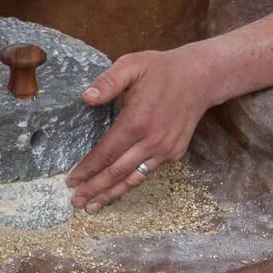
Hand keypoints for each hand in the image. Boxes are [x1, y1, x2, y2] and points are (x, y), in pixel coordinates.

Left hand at [65, 44, 221, 212]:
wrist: (200, 78)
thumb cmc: (162, 70)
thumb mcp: (132, 65)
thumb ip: (108, 81)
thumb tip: (86, 97)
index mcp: (137, 121)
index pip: (106, 153)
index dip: (87, 169)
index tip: (71, 181)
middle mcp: (151, 141)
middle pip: (117, 172)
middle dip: (95, 189)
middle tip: (76, 202)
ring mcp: (165, 150)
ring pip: (134, 179)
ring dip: (112, 194)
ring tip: (93, 207)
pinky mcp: (175, 154)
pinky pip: (148, 172)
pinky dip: (131, 184)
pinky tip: (118, 190)